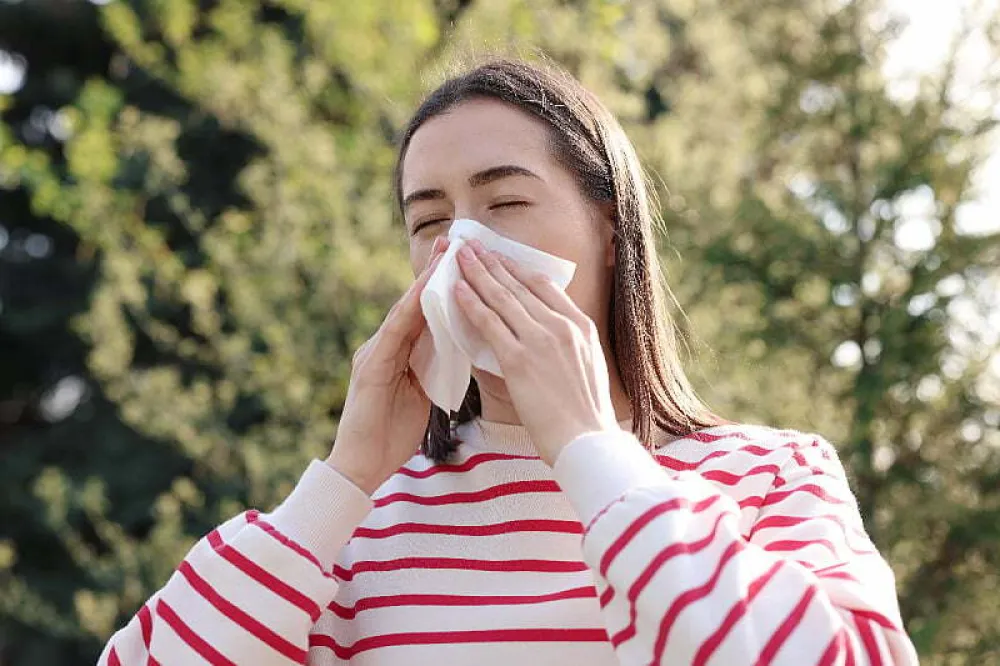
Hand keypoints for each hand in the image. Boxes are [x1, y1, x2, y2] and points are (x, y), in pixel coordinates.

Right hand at [327, 237, 448, 493]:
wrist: (362, 466)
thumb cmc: (393, 434)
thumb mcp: (423, 393)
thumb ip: (435, 367)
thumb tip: (460, 348)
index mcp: (399, 353)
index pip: (424, 313)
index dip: (443, 285)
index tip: (463, 260)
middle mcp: (384, 346)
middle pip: (414, 303)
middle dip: (434, 272)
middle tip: (454, 240)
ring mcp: (375, 353)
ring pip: (405, 311)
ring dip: (425, 282)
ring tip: (444, 255)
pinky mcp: (371, 367)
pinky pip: (395, 332)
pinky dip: (410, 309)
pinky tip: (425, 291)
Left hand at [453, 239, 618, 465]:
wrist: (587, 443)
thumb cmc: (585, 416)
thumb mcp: (588, 367)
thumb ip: (569, 345)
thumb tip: (548, 336)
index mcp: (581, 327)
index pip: (544, 287)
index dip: (518, 269)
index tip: (501, 258)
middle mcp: (562, 327)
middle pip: (520, 285)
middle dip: (493, 263)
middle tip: (472, 246)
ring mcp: (540, 341)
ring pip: (502, 298)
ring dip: (478, 274)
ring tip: (460, 256)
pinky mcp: (519, 360)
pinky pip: (490, 323)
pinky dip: (471, 304)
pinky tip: (457, 290)